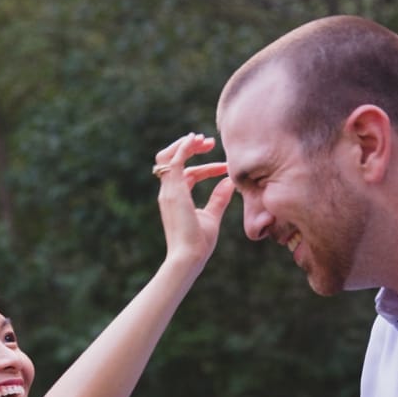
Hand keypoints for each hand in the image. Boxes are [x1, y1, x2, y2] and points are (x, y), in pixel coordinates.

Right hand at [153, 133, 234, 270]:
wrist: (189, 257)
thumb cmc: (199, 243)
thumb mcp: (212, 216)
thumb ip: (219, 199)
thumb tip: (230, 182)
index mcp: (176, 198)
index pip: (188, 174)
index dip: (206, 168)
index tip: (224, 167)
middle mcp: (168, 192)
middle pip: (172, 159)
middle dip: (189, 147)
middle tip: (210, 142)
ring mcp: (169, 190)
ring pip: (168, 156)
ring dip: (185, 144)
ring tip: (203, 139)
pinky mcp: (173, 190)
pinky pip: (174, 161)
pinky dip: (183, 147)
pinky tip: (195, 140)